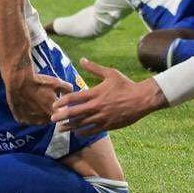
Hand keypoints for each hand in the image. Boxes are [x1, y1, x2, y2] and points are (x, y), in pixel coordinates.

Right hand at [6, 71, 74, 125]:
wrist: (19, 81)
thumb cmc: (39, 82)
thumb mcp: (57, 82)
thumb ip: (68, 89)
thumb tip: (72, 94)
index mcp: (53, 112)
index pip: (61, 116)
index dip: (60, 109)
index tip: (56, 102)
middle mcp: (43, 120)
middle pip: (50, 119)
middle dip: (49, 112)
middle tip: (45, 101)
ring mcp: (31, 121)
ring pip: (38, 121)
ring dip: (39, 115)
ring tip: (36, 104)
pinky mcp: (21, 120)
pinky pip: (27, 120)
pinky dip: (28, 115)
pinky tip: (27, 106)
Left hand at [50, 58, 165, 135]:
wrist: (141, 99)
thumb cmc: (126, 84)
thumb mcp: (110, 73)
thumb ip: (94, 68)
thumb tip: (82, 60)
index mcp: (95, 93)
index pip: (74, 98)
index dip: (62, 102)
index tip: (55, 105)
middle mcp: (96, 106)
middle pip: (74, 113)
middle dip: (61, 116)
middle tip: (51, 119)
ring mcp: (102, 117)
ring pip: (81, 124)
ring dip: (69, 126)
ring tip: (60, 129)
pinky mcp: (108, 125)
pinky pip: (92, 130)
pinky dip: (83, 132)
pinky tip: (76, 133)